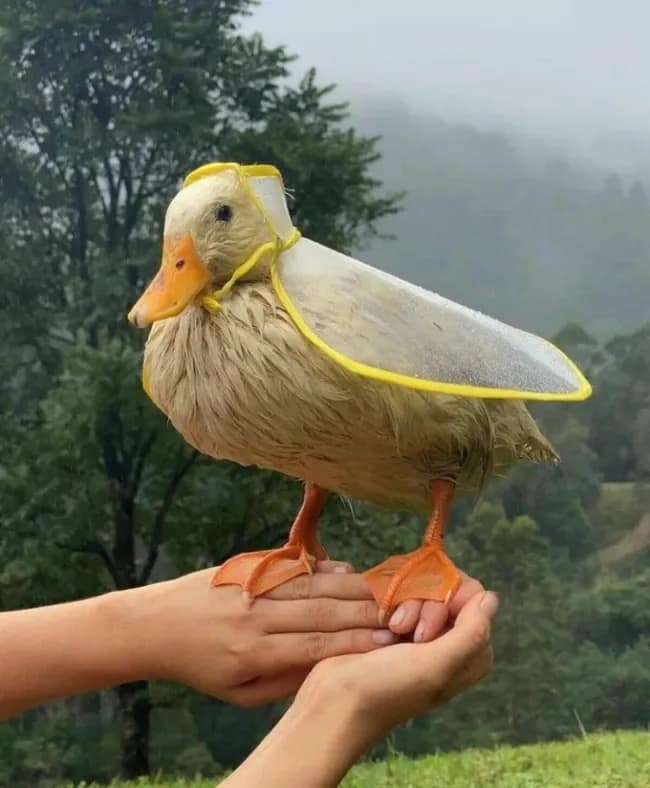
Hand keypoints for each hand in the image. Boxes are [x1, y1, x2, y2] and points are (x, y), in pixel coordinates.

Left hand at [121, 561, 395, 705]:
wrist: (157, 625)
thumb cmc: (200, 667)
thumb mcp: (238, 693)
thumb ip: (282, 682)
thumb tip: (326, 667)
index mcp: (255, 652)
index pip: (316, 646)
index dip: (356, 643)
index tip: (388, 643)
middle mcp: (257, 616)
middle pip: (322, 611)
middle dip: (364, 613)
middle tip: (399, 613)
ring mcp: (253, 587)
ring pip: (312, 585)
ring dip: (351, 588)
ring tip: (382, 592)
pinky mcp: (248, 567)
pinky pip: (292, 566)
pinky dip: (322, 567)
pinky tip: (346, 570)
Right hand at [296, 577, 496, 740]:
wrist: (336, 698)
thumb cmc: (386, 687)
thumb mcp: (435, 666)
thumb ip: (471, 633)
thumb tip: (491, 597)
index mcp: (470, 654)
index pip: (474, 597)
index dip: (449, 598)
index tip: (425, 624)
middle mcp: (451, 640)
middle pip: (448, 588)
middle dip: (423, 600)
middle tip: (402, 628)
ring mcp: (422, 631)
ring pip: (423, 586)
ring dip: (403, 600)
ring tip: (388, 626)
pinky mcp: (397, 625)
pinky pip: (402, 591)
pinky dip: (390, 596)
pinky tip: (380, 617)